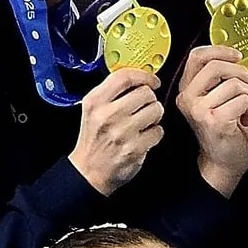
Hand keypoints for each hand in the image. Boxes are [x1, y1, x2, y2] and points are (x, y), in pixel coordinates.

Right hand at [69, 69, 164, 195]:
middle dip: (150, 99)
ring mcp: (122, 132)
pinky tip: (143, 137)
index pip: (125, 77)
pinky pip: (158, 131)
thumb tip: (140, 79)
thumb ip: (112, 92)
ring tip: (144, 123)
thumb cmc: (94, 139)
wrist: (89, 171)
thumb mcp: (93, 110)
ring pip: (156, 110)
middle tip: (145, 108)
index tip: (152, 81)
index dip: (144, 76)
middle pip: (145, 93)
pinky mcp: (135, 148)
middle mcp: (108, 115)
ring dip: (154, 116)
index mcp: (95, 101)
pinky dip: (155, 134)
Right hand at [177, 44, 247, 198]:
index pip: (197, 56)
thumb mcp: (217, 100)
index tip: (237, 56)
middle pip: (216, 66)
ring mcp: (199, 110)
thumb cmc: (225, 132)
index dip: (220, 50)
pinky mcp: (214, 120)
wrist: (223, 164)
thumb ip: (220, 79)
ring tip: (246, 110)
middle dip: (241, 74)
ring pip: (235, 84)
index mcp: (186, 90)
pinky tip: (245, 120)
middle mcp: (187, 98)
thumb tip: (236, 58)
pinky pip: (243, 100)